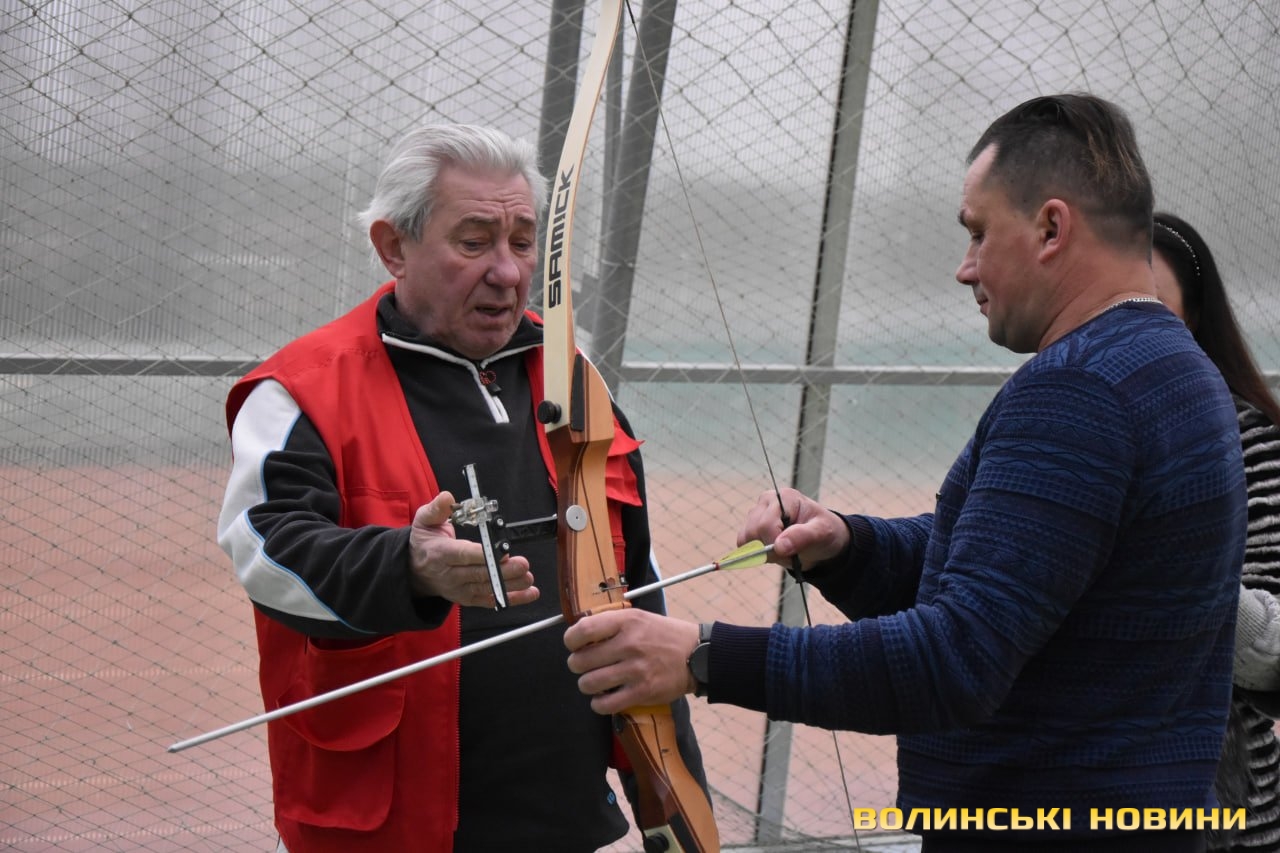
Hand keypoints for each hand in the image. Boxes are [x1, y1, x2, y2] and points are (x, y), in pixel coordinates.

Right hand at [407, 492, 538, 607]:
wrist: (415, 571)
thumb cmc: (424, 543)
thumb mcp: (424, 521)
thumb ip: (437, 509)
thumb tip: (448, 497)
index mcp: (440, 553)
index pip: (462, 554)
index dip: (482, 555)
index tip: (501, 552)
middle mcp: (450, 574)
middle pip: (478, 574)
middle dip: (503, 571)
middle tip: (522, 564)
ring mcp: (459, 589)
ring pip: (486, 588)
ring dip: (510, 585)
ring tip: (528, 578)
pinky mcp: (468, 598)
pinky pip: (490, 600)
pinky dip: (511, 598)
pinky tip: (529, 593)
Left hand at [564, 610, 698, 714]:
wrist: (698, 655)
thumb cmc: (665, 635)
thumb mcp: (640, 618)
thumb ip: (612, 624)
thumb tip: (580, 634)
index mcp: (627, 622)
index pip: (582, 630)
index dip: (570, 640)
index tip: (573, 645)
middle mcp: (629, 645)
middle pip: (580, 661)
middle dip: (577, 665)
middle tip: (585, 665)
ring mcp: (635, 670)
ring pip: (589, 684)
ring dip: (587, 685)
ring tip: (595, 682)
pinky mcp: (642, 693)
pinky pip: (605, 705)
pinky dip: (598, 704)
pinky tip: (604, 698)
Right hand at [738, 487, 848, 571]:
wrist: (821, 539)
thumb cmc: (824, 531)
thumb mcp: (822, 533)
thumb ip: (802, 537)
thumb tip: (778, 547)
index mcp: (784, 498)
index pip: (765, 524)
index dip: (774, 543)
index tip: (791, 553)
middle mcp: (766, 502)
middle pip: (752, 532)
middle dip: (770, 549)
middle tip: (791, 552)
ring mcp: (756, 514)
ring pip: (745, 539)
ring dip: (764, 553)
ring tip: (785, 550)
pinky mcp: (751, 527)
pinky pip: (744, 546)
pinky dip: (758, 554)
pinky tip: (775, 551)